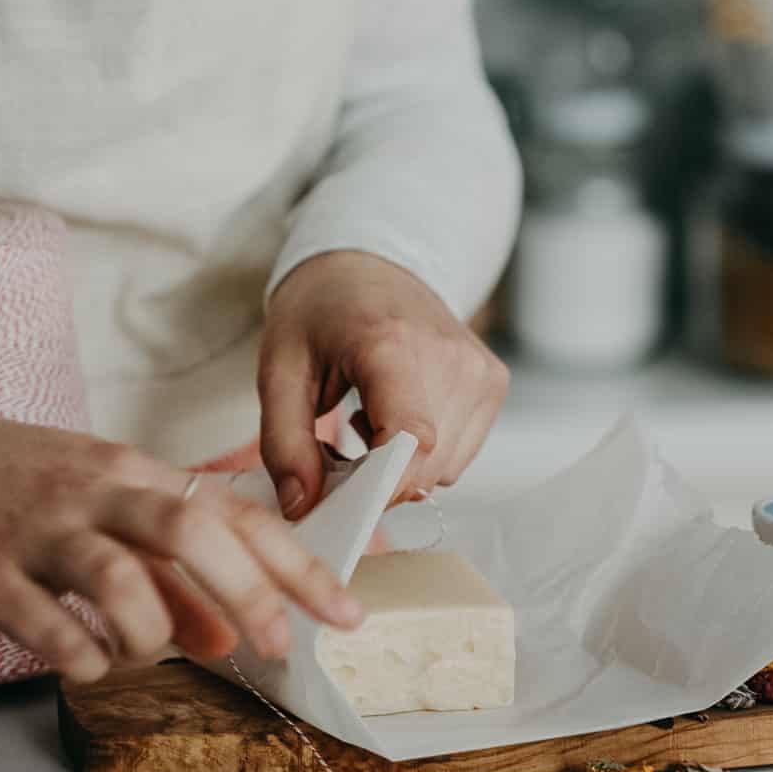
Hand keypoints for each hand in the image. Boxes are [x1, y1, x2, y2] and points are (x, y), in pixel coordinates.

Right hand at [0, 412, 362, 682]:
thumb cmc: (37, 487)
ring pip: (118, 577)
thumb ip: (172, 576)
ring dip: (151, 632)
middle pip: (189, 530)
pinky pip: (47, 626)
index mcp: (137, 474)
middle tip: (275, 643)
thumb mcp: (113, 513)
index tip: (346, 610)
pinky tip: (88, 663)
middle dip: (247, 591)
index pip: (236, 512)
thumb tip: (227, 636)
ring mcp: (40, 531)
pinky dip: (82, 658)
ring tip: (145, 650)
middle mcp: (96, 493)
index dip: (297, 564)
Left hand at [258, 251, 508, 520]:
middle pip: (425, 465)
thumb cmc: (319, 313)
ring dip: (401, 470)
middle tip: (337, 458)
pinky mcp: (494, 381)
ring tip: (368, 424)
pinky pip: (460, 455)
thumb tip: (302, 508)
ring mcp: (479, 369)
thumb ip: (284, 443)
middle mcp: (449, 355)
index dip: (379, 486)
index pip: (409, 437)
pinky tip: (396, 417)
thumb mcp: (279, 370)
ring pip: (445, 469)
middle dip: (377, 483)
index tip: (343, 502)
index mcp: (390, 342)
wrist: (367, 263)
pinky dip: (425, 455)